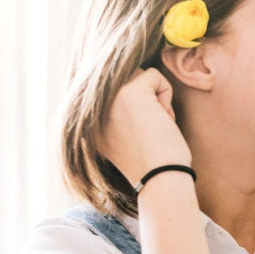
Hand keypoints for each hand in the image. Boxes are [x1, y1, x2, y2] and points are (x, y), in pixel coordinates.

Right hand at [98, 68, 190, 183]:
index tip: (142, 135)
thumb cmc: (152, 164)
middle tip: (151, 128)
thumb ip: (116, 113)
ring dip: (155, 96)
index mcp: (88, 121)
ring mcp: (108, 97)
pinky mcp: (129, 91)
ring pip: (139, 74)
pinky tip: (161, 121)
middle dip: (146, 98)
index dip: (137, 107)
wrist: (160, 179)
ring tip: (155, 124)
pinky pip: (155, 75)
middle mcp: (92, 107)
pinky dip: (166, 95)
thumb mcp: (123, 138)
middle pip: (126, 78)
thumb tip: (132, 81)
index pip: (112, 89)